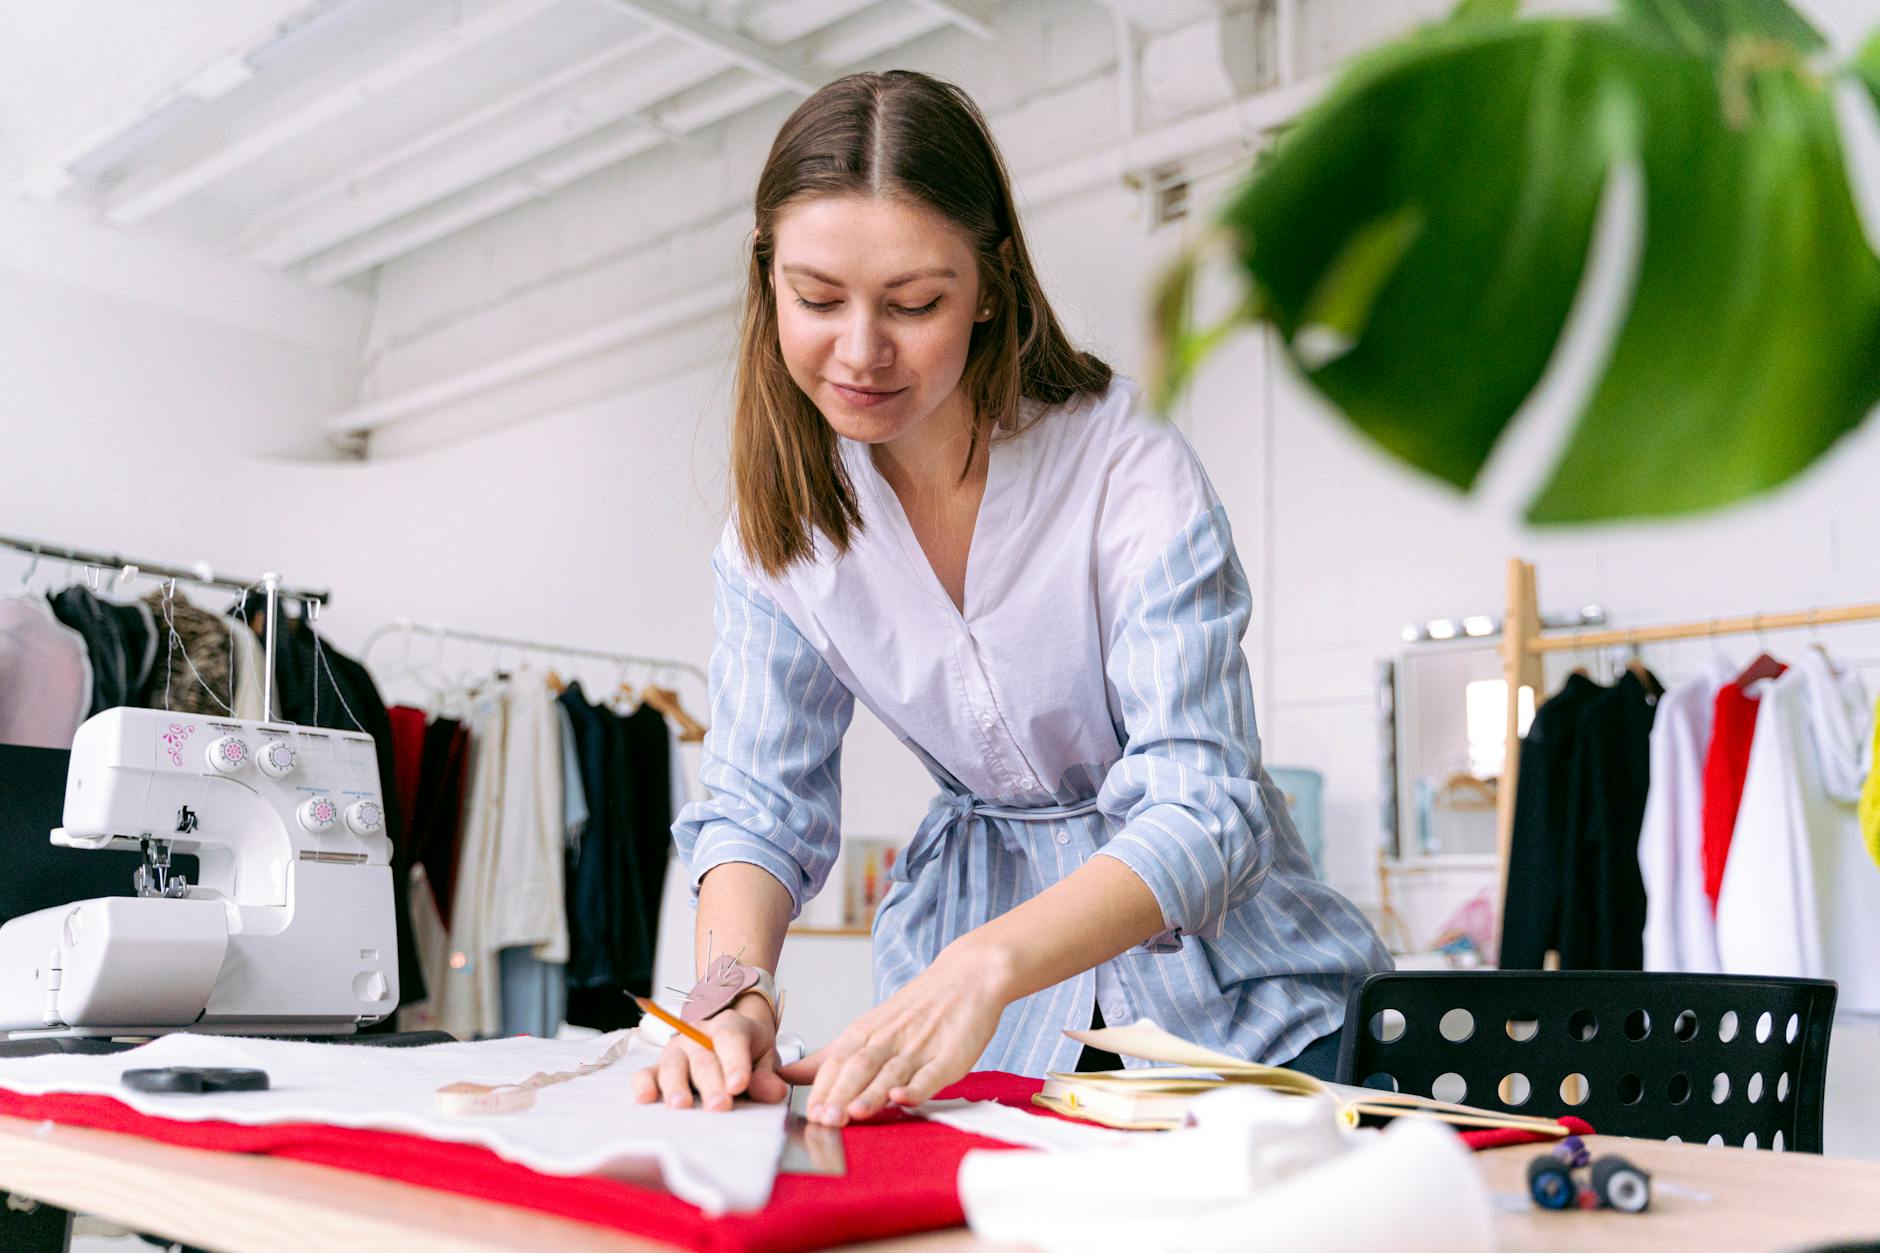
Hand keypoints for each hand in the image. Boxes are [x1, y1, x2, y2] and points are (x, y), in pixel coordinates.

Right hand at [630, 995, 788, 1111]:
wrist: (732, 1039)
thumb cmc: (749, 1054)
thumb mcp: (765, 1059)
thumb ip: (767, 1076)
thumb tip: (772, 1092)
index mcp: (729, 1025)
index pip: (731, 1037)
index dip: (735, 1061)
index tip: (739, 1085)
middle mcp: (698, 1034)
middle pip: (702, 1056)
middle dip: (711, 1083)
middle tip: (719, 1106)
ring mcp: (676, 1049)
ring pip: (673, 1065)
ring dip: (676, 1086)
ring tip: (682, 1106)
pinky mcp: (658, 1067)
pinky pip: (645, 1073)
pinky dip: (644, 1085)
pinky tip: (645, 1099)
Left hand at [777, 941, 1008, 1125]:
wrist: (967, 976)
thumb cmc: (916, 1009)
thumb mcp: (868, 1027)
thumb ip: (829, 1057)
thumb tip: (786, 1075)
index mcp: (867, 1032)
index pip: (836, 1060)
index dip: (821, 1087)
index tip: (807, 1113)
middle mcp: (889, 1039)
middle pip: (858, 1066)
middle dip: (839, 1094)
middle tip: (823, 1120)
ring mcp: (920, 1048)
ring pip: (890, 1072)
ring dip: (870, 1094)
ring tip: (852, 1115)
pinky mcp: (951, 1056)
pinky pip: (931, 1074)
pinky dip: (916, 1087)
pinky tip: (902, 1098)